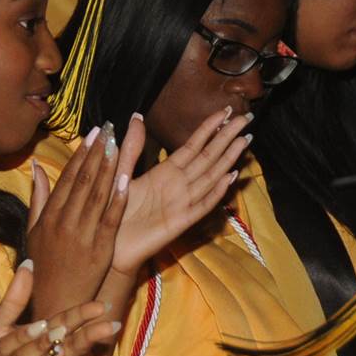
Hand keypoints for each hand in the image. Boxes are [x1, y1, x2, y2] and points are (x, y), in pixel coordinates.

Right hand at [24, 124, 125, 322]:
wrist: (55, 302)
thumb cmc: (43, 268)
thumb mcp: (33, 232)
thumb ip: (38, 198)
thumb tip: (36, 166)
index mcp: (49, 217)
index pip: (67, 179)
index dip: (81, 154)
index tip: (93, 134)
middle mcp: (64, 223)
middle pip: (83, 182)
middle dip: (97, 154)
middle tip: (108, 130)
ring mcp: (82, 236)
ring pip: (97, 196)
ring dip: (108, 169)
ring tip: (118, 145)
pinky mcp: (100, 250)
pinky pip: (109, 220)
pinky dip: (117, 200)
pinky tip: (125, 180)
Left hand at [112, 108, 251, 273]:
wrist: (108, 245)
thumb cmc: (113, 210)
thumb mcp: (118, 173)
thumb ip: (131, 148)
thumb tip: (136, 116)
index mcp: (165, 172)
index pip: (193, 145)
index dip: (209, 128)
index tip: (226, 111)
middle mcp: (178, 185)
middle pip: (208, 157)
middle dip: (227, 137)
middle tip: (247, 117)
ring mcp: (181, 203)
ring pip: (210, 177)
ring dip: (227, 159)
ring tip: (244, 141)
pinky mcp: (180, 222)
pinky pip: (201, 205)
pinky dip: (216, 192)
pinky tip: (229, 177)